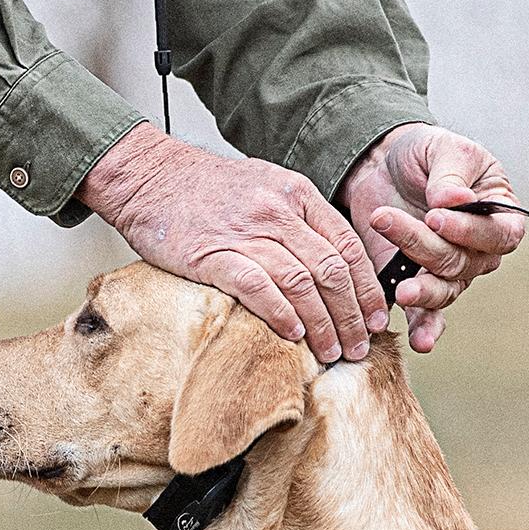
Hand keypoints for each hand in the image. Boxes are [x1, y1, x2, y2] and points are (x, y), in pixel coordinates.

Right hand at [78, 124, 389, 363]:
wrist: (150, 177)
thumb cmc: (205, 191)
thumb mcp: (264, 187)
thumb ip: (298, 220)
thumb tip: (330, 266)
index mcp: (296, 194)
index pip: (347, 245)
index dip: (368, 288)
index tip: (378, 318)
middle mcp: (277, 210)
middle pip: (331, 269)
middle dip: (352, 315)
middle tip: (359, 347)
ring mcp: (245, 232)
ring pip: (301, 282)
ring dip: (322, 324)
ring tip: (331, 352)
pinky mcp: (212, 254)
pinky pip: (257, 287)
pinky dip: (280, 313)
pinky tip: (293, 334)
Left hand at [338, 123, 525, 351]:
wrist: (383, 166)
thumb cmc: (424, 154)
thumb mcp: (442, 148)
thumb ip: (450, 174)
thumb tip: (455, 201)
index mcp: (499, 214)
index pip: (498, 233)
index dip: (469, 231)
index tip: (435, 216)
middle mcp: (479, 250)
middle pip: (461, 262)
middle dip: (425, 246)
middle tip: (390, 224)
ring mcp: (449, 271)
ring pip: (443, 289)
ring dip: (422, 291)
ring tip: (401, 290)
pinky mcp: (417, 284)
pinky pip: (428, 314)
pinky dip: (426, 329)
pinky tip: (421, 342)